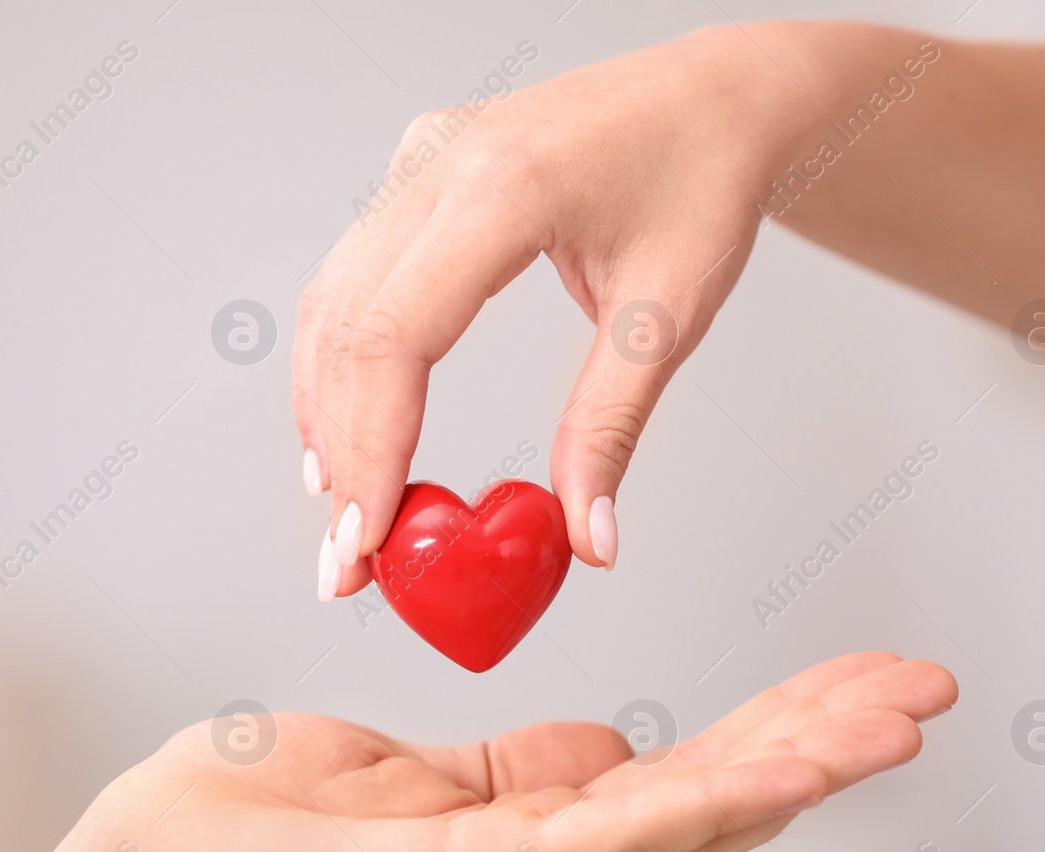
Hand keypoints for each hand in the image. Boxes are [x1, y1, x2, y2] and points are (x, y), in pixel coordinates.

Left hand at [0, 652, 954, 851]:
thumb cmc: (249, 834)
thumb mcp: (408, 775)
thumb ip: (515, 771)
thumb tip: (598, 752)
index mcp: (528, 847)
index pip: (681, 782)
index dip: (777, 733)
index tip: (849, 686)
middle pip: (713, 804)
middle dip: (824, 741)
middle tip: (922, 690)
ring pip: (693, 820)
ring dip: (806, 761)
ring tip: (901, 715)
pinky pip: (620, 838)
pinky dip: (719, 800)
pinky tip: (797, 766)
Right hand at [294, 21, 864, 594]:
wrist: (717, 95)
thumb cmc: (705, 179)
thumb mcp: (669, 315)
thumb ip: (611, 429)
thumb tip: (586, 539)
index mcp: (503, 189)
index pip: (396, 338)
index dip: (371, 451)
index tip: (368, 543)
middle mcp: (439, 164)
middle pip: (346, 331)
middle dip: (341, 458)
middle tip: (348, 562)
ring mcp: (419, 161)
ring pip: (331, 306)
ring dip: (326, 416)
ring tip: (344, 512)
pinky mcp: (418, 173)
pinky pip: (351, 278)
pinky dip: (341, 363)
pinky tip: (348, 429)